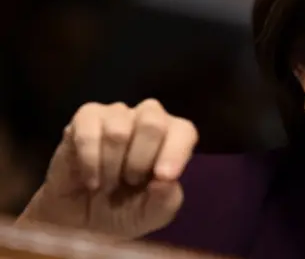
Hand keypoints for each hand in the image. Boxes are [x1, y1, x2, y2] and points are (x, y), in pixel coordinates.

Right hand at [18, 99, 197, 238]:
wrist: (85, 224)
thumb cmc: (128, 212)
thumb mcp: (153, 215)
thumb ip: (166, 200)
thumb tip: (163, 180)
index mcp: (173, 138)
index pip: (184, 130)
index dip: (175, 152)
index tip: (163, 177)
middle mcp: (147, 119)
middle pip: (152, 121)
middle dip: (139, 160)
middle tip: (130, 182)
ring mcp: (116, 115)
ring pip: (118, 130)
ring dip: (111, 166)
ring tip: (108, 184)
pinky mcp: (85, 119)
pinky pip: (88, 131)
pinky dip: (90, 162)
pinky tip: (91, 180)